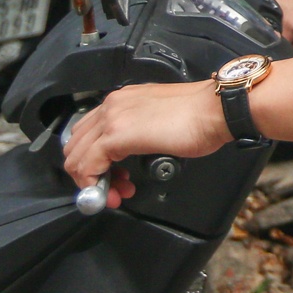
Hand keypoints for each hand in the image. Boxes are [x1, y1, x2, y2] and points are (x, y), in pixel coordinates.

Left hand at [61, 81, 231, 206]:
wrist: (216, 109)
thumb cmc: (200, 116)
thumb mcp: (158, 120)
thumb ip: (138, 131)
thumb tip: (131, 150)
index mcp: (122, 100)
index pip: (89, 132)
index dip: (95, 159)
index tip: (114, 177)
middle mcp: (111, 106)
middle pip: (76, 145)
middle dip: (90, 173)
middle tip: (113, 188)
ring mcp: (112, 119)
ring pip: (76, 156)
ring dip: (92, 180)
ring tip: (116, 192)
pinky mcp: (116, 135)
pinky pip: (87, 165)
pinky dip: (93, 183)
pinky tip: (113, 191)